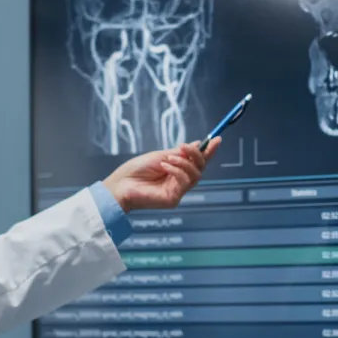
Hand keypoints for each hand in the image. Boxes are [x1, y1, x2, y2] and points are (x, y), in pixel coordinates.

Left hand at [102, 138, 220, 212]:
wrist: (120, 184)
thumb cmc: (136, 170)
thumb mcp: (160, 156)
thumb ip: (179, 153)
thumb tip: (198, 143)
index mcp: (176, 170)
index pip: (197, 161)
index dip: (209, 151)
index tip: (217, 139)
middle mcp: (179, 181)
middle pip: (200, 168)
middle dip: (198, 155)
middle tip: (186, 146)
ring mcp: (177, 191)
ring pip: (195, 175)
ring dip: (184, 163)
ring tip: (168, 158)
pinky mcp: (173, 199)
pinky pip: (184, 182)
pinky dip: (177, 171)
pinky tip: (164, 166)